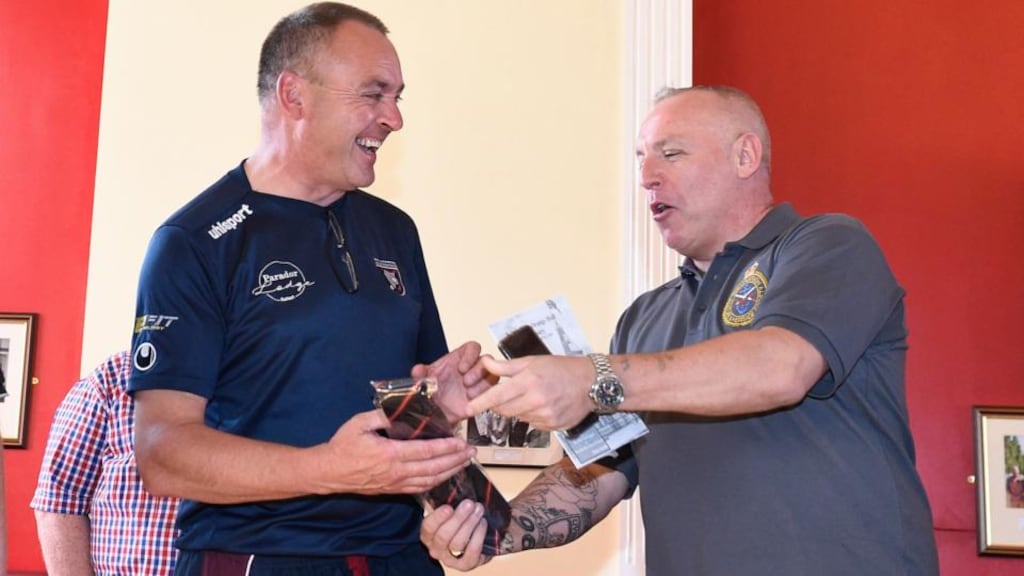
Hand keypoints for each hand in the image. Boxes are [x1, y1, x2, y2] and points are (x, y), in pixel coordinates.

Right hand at [315, 409, 473, 494]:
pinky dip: (436, 483)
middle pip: (433, 468)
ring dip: (450, 472)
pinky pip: (419, 489)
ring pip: (429, 481)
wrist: (329, 472)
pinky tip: (445, 476)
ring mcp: (395, 483)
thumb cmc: (342, 446)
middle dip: (455, 460)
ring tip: (464, 463)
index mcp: (389, 454)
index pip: (425, 452)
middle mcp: (396, 472)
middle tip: (471, 452)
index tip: (460, 441)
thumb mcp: (359, 423)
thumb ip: (382, 414)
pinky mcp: (393, 490)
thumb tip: (402, 406)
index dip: (446, 447)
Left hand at [413, 341, 495, 422]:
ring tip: (469, 394)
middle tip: (465, 382)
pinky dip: (485, 397)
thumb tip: (417, 370)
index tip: (462, 368)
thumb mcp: (423, 380)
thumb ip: (420, 374)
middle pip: (487, 360)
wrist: (436, 413)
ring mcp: (478, 382)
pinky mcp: (483, 396)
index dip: (470, 355)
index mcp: (459, 359)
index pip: (473, 347)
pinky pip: (493, 392)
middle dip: (478, 372)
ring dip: (482, 385)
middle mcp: (471, 368)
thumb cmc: (432, 392)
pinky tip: (473, 401)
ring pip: (493, 375)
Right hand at [421, 500, 491, 570]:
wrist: (474, 539)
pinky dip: (478, 536)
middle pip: (443, 536)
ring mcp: (450, 559)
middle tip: (469, 504)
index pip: (428, 527)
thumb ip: (450, 502)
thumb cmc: (460, 521)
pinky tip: (483, 523)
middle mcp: (436, 549)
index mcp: (428, 534)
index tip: (449, 507)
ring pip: (458, 543)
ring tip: (479, 510)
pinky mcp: (466, 564)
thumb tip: (457, 484)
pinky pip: (472, 552)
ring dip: (470, 524)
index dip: (438, 518)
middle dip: (458, 518)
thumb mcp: (451, 511)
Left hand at [468, 355, 593, 430]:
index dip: (480, 404)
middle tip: (507, 394)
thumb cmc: (562, 368)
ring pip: (518, 417)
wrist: (591, 382)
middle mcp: (536, 400)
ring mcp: (545, 416)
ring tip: (533, 396)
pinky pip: (533, 424)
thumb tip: (485, 363)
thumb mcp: (532, 361)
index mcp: (528, 381)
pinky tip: (544, 405)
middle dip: (499, 405)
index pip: (497, 396)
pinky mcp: (553, 426)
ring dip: (518, 409)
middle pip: (504, 410)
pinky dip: (532, 416)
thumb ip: (505, 366)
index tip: (467, 409)